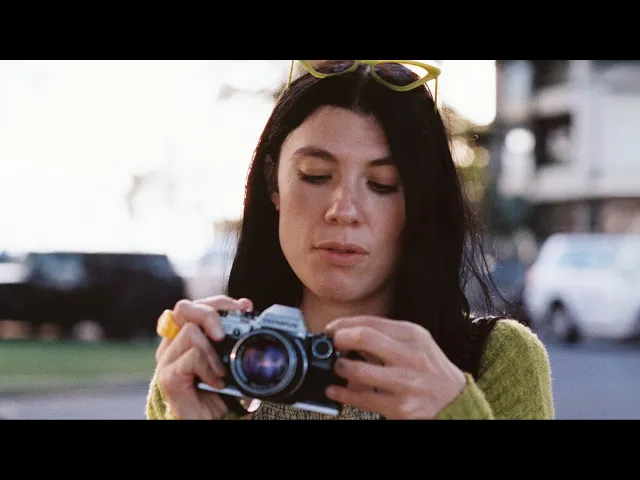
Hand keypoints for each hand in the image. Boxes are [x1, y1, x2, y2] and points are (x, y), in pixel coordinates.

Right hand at [155, 294, 253, 419]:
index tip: (245, 307)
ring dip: (213, 350)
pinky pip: (192, 356)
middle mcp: (173, 343)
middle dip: (211, 313)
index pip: (198, 305)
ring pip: (190, 330)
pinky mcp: (168, 375)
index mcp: (187, 336)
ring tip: (222, 371)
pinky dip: (210, 367)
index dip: (221, 302)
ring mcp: (168, 359)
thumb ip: (234, 342)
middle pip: (185, 307)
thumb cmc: (218, 394)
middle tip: (225, 333)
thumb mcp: (231, 362)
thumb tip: (252, 320)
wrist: (208, 422)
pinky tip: (217, 382)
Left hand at [323, 316, 466, 419]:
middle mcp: (410, 356)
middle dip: (340, 340)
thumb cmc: (428, 367)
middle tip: (332, 345)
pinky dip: (343, 393)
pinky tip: (335, 389)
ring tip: (337, 368)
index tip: (332, 330)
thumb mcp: (414, 341)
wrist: (453, 398)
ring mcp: (406, 383)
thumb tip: (346, 331)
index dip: (344, 325)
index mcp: (412, 335)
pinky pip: (363, 399)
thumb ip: (384, 335)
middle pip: (364, 338)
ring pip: (359, 370)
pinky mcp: (400, 407)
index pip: (370, 322)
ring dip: (340, 368)